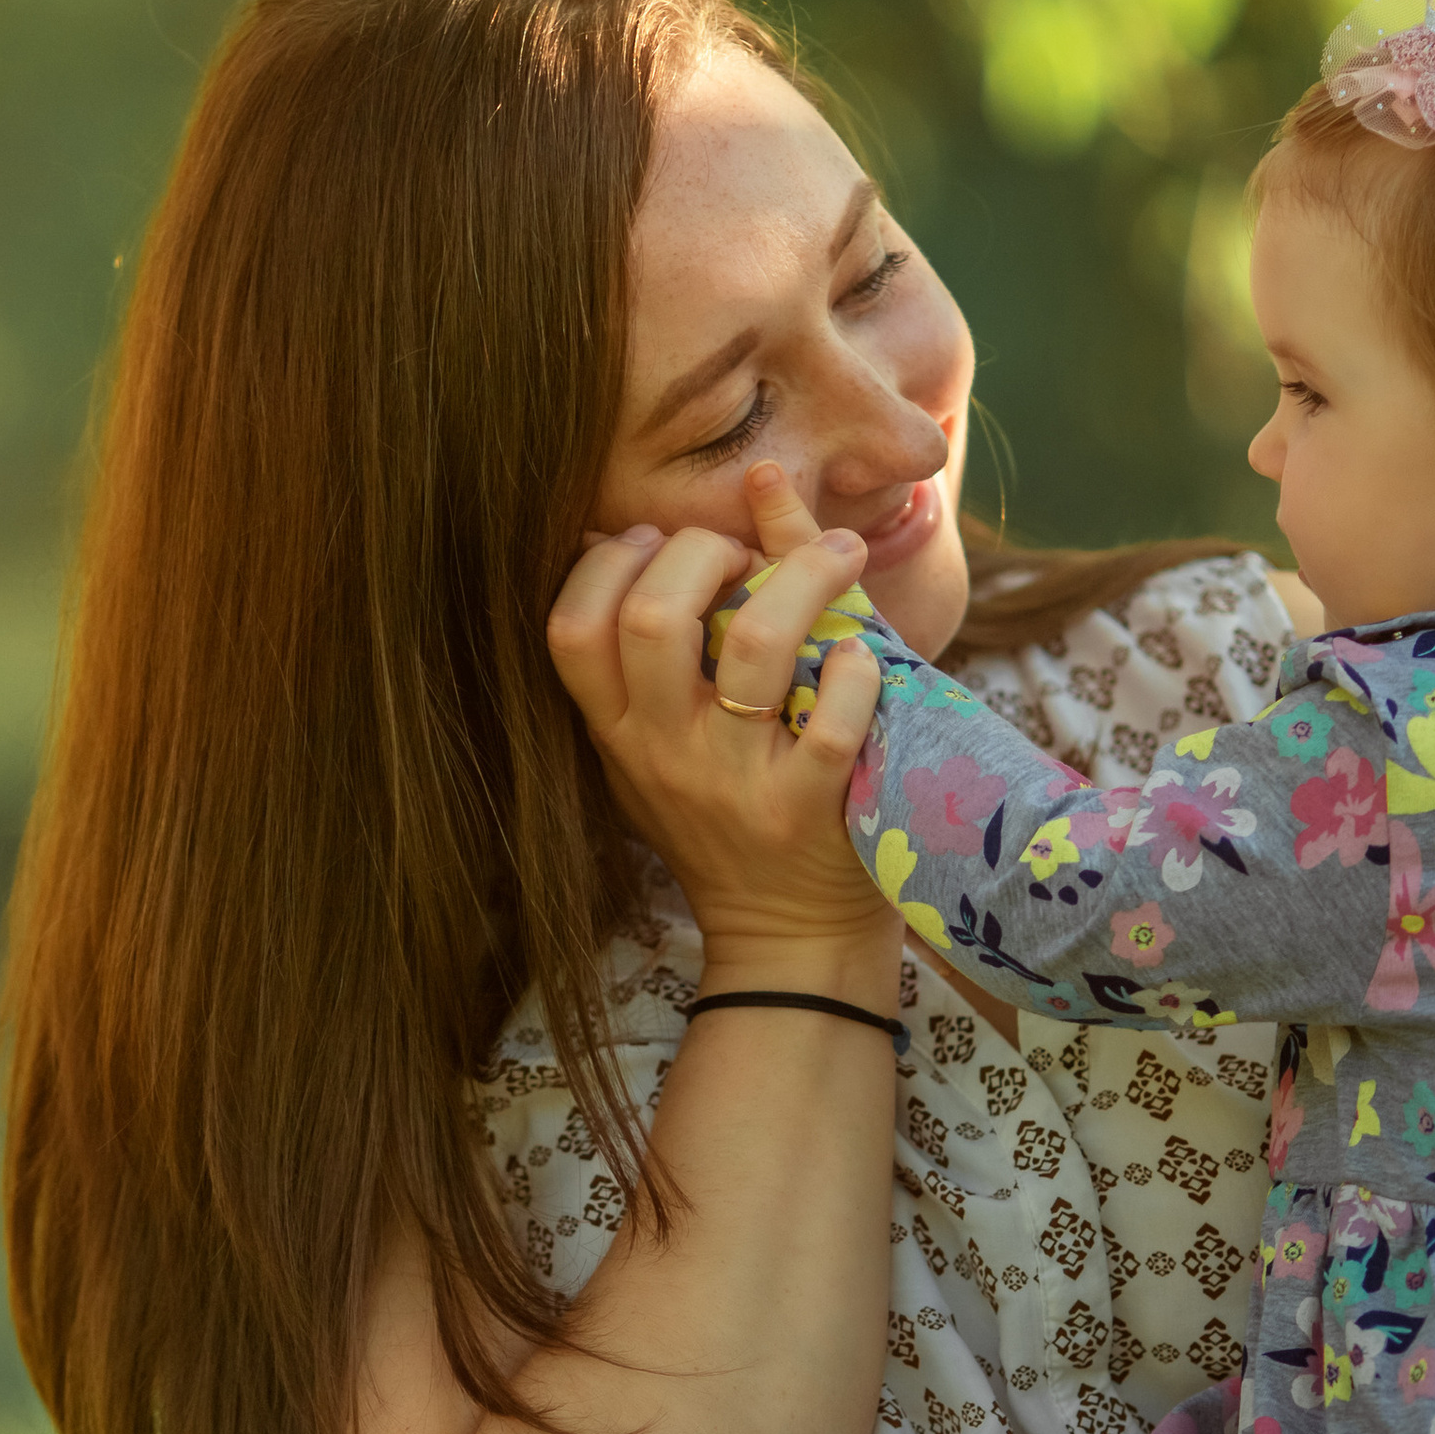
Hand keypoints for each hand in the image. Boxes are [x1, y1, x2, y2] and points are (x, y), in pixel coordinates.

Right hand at [547, 467, 899, 985]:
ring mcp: (733, 782)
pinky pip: (831, 722)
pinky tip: (864, 654)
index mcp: (618, 730)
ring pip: (753, 646)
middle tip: (748, 553)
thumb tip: (705, 494)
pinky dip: (856, 671)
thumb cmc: (727, 817)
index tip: (661, 544)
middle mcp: (662, 752)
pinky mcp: (807, 810)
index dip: (612, 562)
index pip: (570, 625)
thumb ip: (677, 629)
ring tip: (841, 556)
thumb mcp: (672, 733)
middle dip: (705, 552)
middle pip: (653, 616)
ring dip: (803, 576)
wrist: (786, 939)